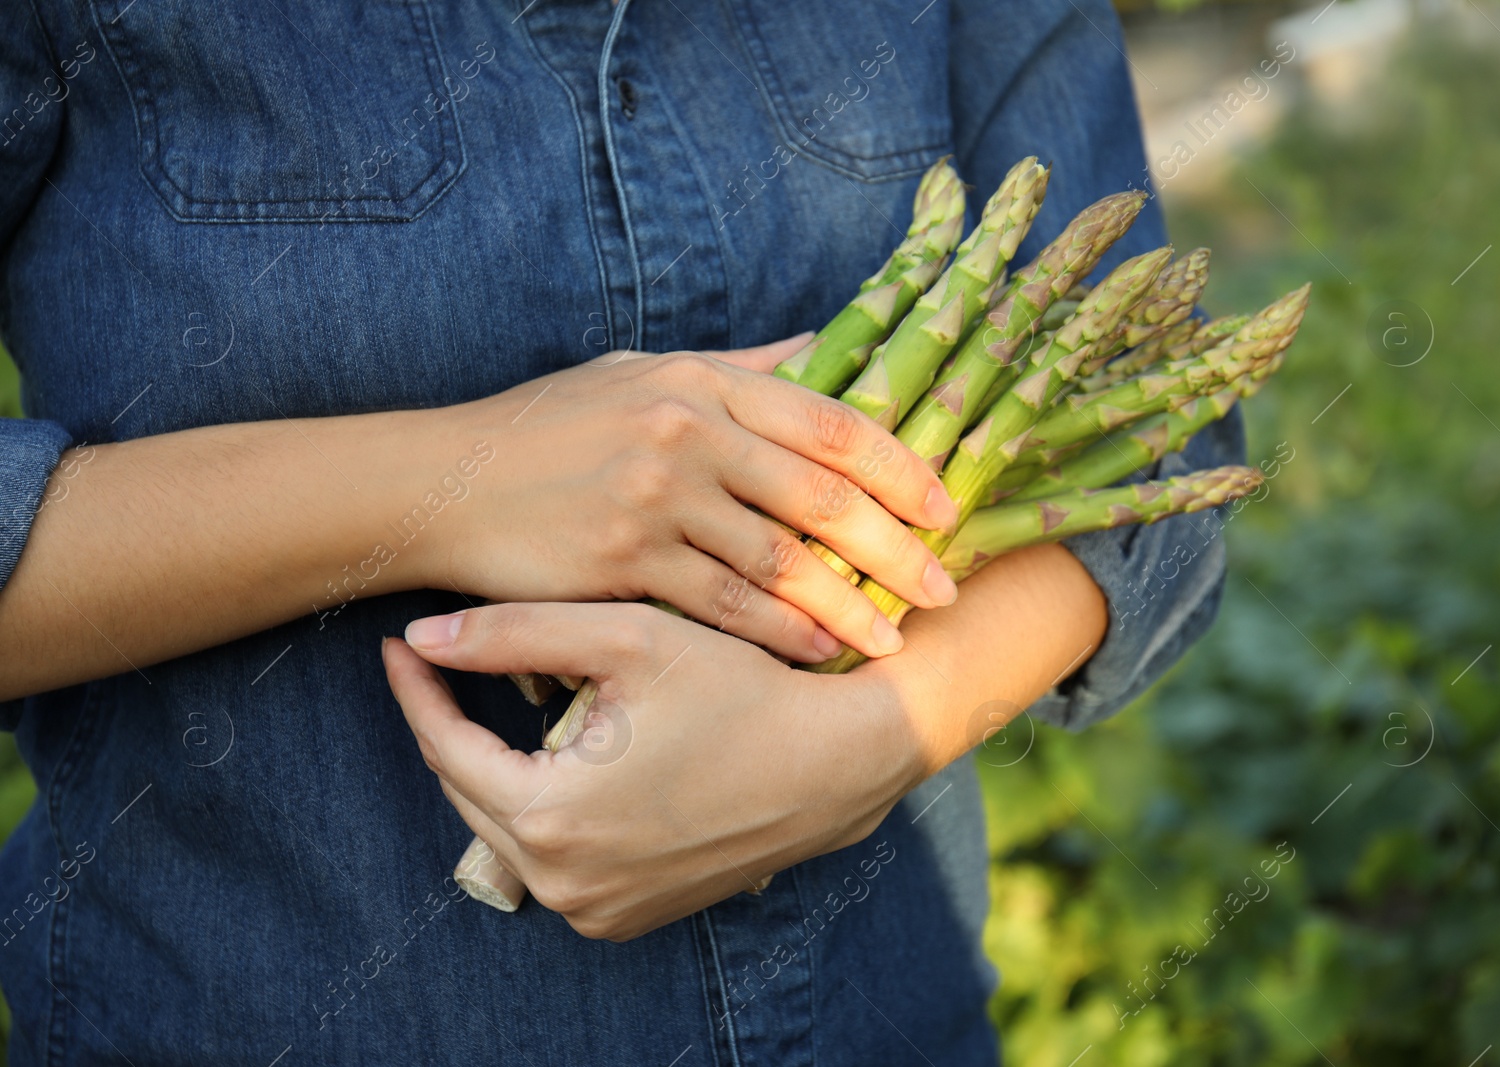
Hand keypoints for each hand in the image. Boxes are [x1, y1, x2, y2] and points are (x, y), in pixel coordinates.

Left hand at [384, 602, 923, 939]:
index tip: (396, 643)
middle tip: (447, 665)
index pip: (446, 746)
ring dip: (502, 770)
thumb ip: (513, 634)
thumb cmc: (739, 689)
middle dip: (455, 727)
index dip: (418, 689)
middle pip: (471, 792)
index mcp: (550, 818)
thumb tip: (418, 636)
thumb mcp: (626, 640)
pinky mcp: (624, 919)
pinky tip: (567, 762)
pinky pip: (556, 863)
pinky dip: (548, 813)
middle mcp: (562, 883)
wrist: (835, 762)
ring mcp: (595, 912)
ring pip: (509, 830)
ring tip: (509, 706)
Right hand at [434, 337, 959, 662]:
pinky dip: (779, 634)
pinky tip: (817, 652)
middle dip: (894, 548)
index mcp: (700, 382)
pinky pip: (723, 606)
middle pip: (821, 495)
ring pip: (780, 561)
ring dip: (847, 605)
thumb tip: (822, 347)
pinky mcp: (623, 563)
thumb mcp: (641, 372)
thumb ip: (738, 368)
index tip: (944, 508)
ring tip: (895, 638)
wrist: (444, 482)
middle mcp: (686, 434)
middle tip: (944, 588)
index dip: (898, 468)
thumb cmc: (548, 427)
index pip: (828, 420)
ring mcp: (654, 499)